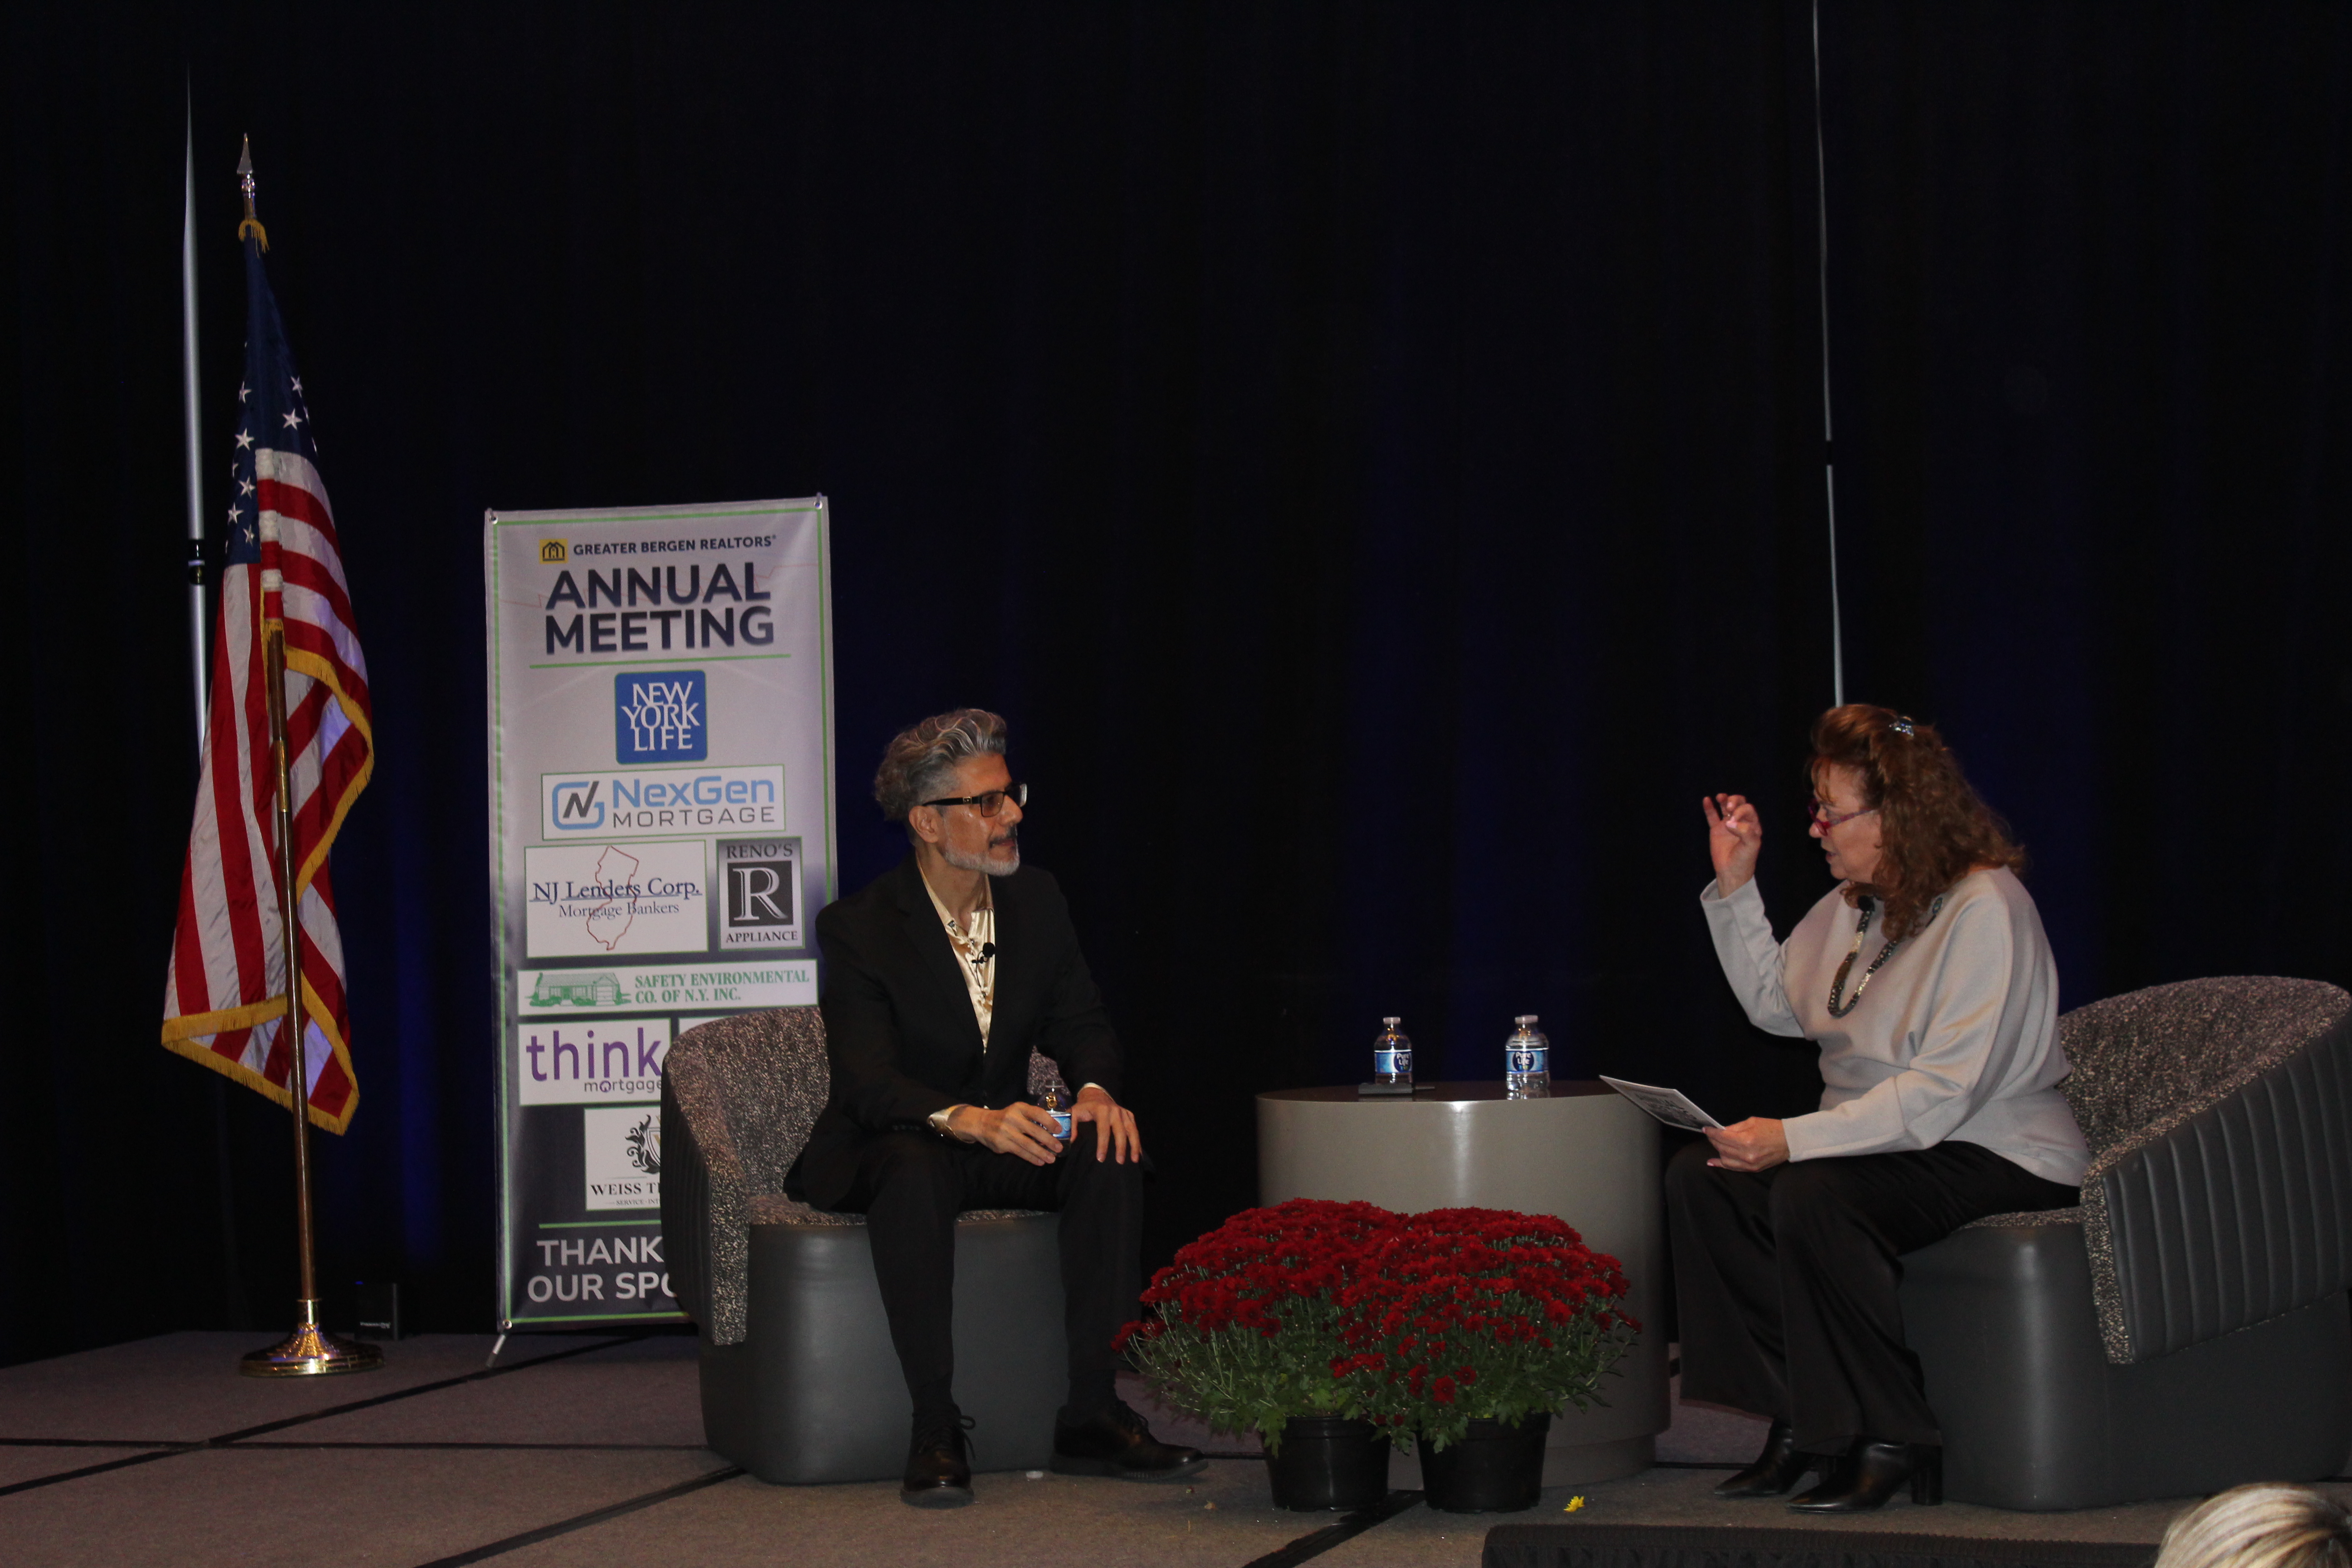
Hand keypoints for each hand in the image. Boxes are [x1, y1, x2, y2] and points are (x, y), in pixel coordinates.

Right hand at [950, 1103, 1064, 1165]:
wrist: (982, 1124)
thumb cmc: (1006, 1118)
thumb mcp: (1017, 1112)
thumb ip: (1032, 1118)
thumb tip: (1054, 1131)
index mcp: (1019, 1108)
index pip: (1037, 1113)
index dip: (1049, 1121)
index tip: (1059, 1130)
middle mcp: (1012, 1118)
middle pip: (1034, 1130)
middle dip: (1048, 1141)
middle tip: (1059, 1148)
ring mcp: (1006, 1131)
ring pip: (1027, 1144)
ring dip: (1041, 1153)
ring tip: (1051, 1159)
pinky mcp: (1001, 1144)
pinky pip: (1020, 1152)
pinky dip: (1031, 1158)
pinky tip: (1039, 1161)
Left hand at [1071, 1084, 1141, 1163]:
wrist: (1096, 1094)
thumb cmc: (1084, 1107)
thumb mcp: (1074, 1112)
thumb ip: (1072, 1125)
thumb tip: (1071, 1141)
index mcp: (1101, 1110)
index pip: (1103, 1130)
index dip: (1102, 1145)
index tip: (1101, 1158)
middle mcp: (1115, 1111)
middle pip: (1120, 1131)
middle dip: (1120, 1147)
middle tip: (1119, 1162)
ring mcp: (1124, 1113)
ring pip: (1132, 1130)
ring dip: (1134, 1145)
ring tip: (1134, 1160)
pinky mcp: (1129, 1115)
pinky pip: (1135, 1129)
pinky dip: (1137, 1141)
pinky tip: (1138, 1153)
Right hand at [1703, 793, 1761, 893]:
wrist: (1731, 872)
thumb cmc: (1744, 860)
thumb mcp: (1751, 846)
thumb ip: (1745, 831)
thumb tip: (1729, 822)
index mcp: (1752, 825)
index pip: (1748, 809)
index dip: (1741, 811)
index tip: (1733, 822)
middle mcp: (1740, 822)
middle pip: (1739, 804)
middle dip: (1734, 801)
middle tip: (1729, 807)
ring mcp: (1727, 825)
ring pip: (1726, 807)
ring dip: (1724, 799)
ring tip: (1720, 797)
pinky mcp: (1715, 830)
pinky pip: (1712, 816)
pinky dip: (1709, 807)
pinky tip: (1706, 800)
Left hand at [1705, 1117, 1787, 1172]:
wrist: (1790, 1141)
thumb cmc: (1772, 1128)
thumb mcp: (1752, 1122)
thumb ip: (1734, 1128)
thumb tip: (1721, 1131)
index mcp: (1746, 1139)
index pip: (1722, 1137)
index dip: (1712, 1132)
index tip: (1706, 1129)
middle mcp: (1746, 1154)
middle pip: (1722, 1148)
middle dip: (1713, 1140)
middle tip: (1710, 1134)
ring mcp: (1750, 1163)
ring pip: (1725, 1159)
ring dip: (1717, 1151)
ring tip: (1714, 1144)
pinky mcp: (1753, 1169)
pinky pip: (1733, 1168)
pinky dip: (1722, 1164)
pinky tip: (1713, 1161)